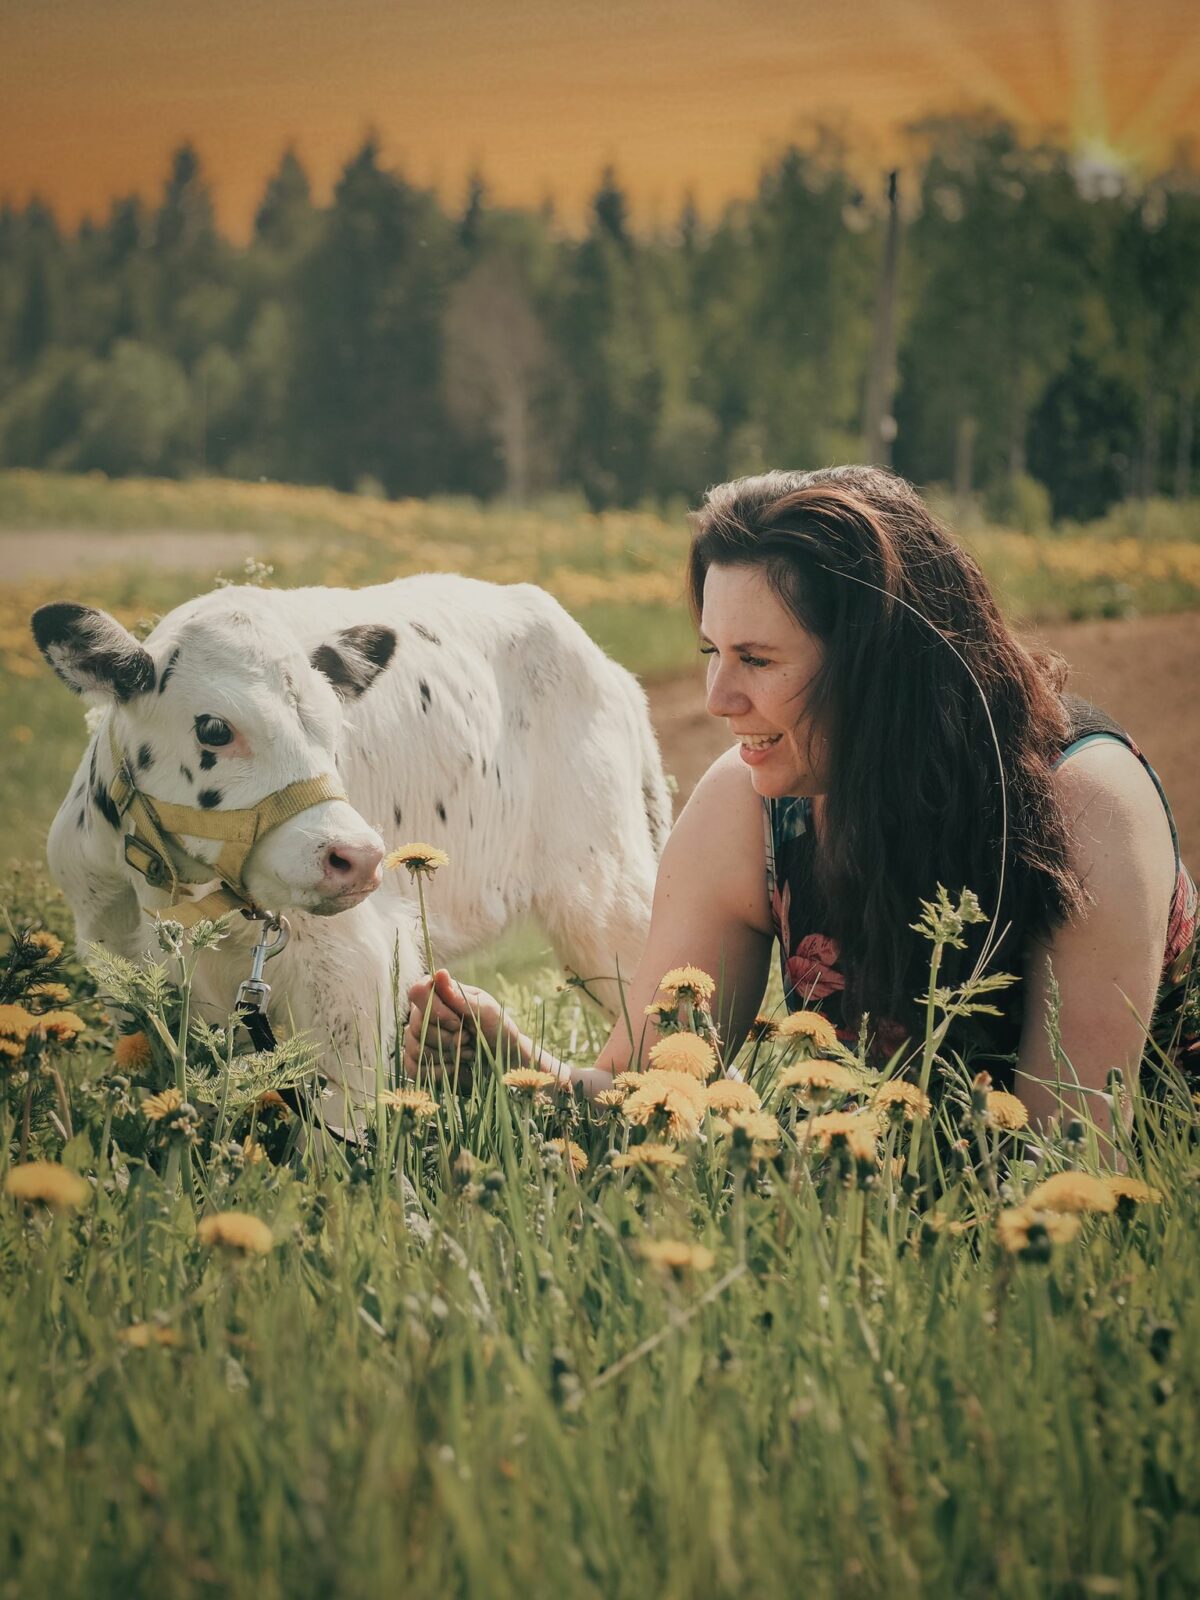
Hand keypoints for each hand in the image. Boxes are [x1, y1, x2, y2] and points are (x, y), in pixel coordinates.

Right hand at [402, 968, 517, 1085]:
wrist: (503, 1062)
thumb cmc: (497, 1030)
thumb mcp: (486, 1011)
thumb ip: (460, 996)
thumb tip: (439, 973)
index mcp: (439, 994)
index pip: (418, 992)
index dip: (437, 1010)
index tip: (459, 1022)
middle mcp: (423, 1014)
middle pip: (417, 1025)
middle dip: (449, 1038)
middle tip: (469, 1039)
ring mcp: (417, 1039)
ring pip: (416, 1048)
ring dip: (448, 1055)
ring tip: (467, 1052)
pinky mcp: (415, 1063)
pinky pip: (414, 1068)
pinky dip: (440, 1071)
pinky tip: (456, 1067)